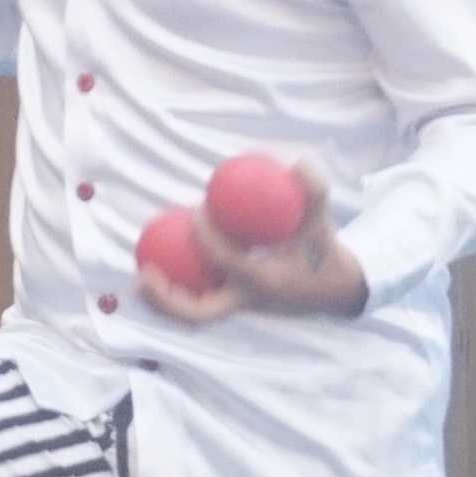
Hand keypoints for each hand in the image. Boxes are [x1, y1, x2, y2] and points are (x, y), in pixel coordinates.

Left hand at [135, 158, 367, 324]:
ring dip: (164, 299)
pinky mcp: (233, 305)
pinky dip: (178, 288)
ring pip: (193, 313)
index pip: (228, 261)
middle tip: (143, 272)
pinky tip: (158, 264)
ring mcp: (237, 307)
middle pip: (198, 313)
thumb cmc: (324, 252)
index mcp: (265, 282)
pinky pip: (199, 299)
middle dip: (167, 298)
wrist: (336, 290)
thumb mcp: (323, 221)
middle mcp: (246, 301)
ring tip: (140, 274)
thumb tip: (297, 163)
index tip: (195, 211)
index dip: (207, 238)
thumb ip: (313, 192)